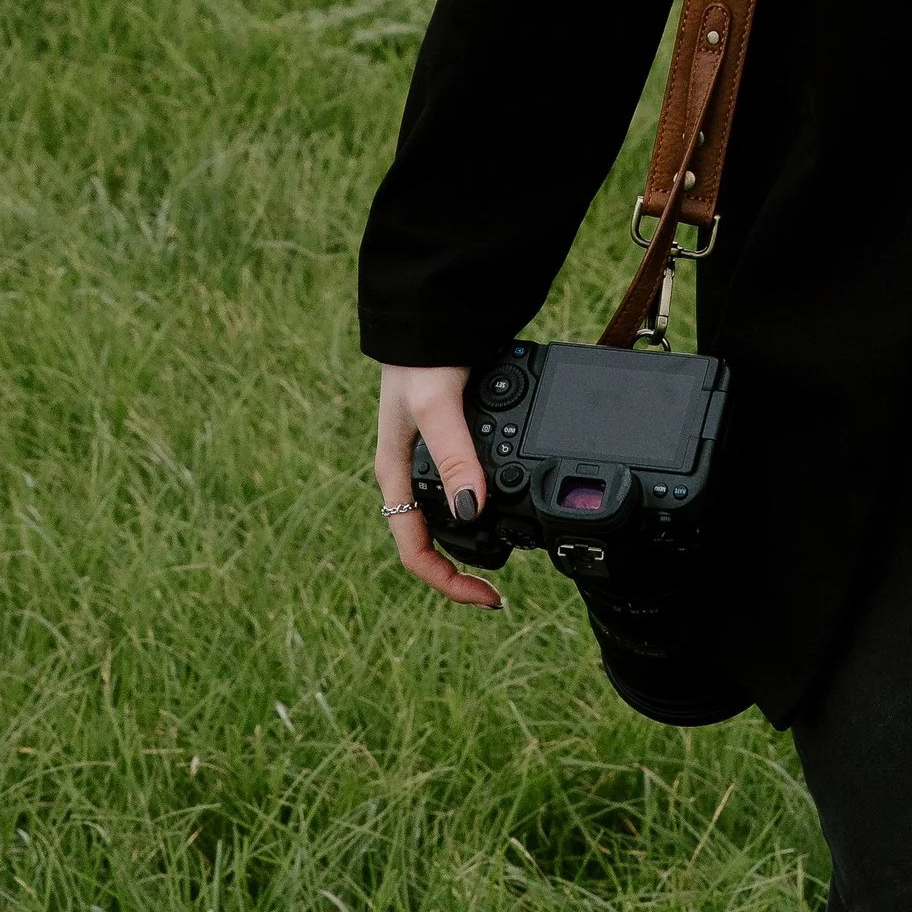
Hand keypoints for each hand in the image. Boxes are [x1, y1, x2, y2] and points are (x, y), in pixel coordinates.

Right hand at [375, 362, 503, 611]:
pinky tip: (515, 495)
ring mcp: (434, 458)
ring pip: (453, 514)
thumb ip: (455, 456)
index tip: (489, 597)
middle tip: (503, 584)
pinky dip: (490, 498)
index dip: (448, 582)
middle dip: (463, 568)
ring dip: (477, 538)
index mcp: (397, 476)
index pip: (414, 550)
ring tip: (512, 549)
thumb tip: (473, 512)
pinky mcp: (456, 441)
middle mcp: (413, 473)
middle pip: (434, 540)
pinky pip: (469, 482)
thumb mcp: (436, 408)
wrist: (432, 314)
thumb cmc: (419, 358)